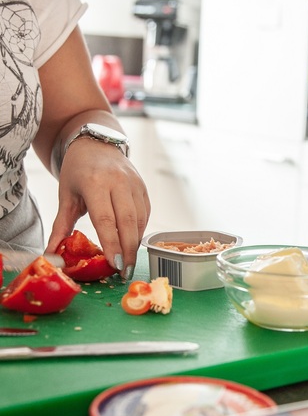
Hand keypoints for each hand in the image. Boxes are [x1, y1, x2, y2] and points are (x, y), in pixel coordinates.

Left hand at [44, 137, 150, 278]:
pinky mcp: (143, 187)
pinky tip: (133, 242)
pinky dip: (140, 230)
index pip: (106, 219)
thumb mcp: (66, 196)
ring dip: (135, 242)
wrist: (97, 144)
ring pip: (140, 218)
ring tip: (129, 261)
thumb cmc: (78, 171)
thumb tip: (52, 254)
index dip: (111, 243)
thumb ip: (61, 226)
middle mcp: (118, 182)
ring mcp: (134, 183)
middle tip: (125, 271)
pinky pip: (146, 213)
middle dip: (128, 249)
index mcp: (95, 183)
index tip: (114, 264)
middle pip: (127, 221)